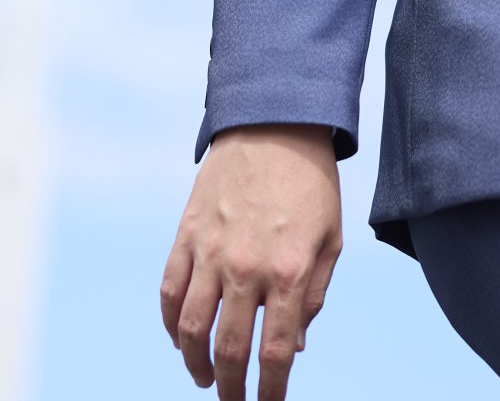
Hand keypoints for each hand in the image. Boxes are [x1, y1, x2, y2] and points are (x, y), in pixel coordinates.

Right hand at [160, 122, 343, 400]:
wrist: (273, 124)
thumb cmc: (311, 183)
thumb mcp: (330, 241)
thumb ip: (313, 296)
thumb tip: (298, 345)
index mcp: (289, 271)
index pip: (277, 352)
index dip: (272, 390)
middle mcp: (246, 267)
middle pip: (230, 349)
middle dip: (231, 388)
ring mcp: (210, 251)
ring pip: (189, 327)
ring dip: (195, 363)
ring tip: (204, 378)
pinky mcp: (186, 234)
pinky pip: (168, 291)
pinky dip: (170, 323)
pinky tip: (180, 338)